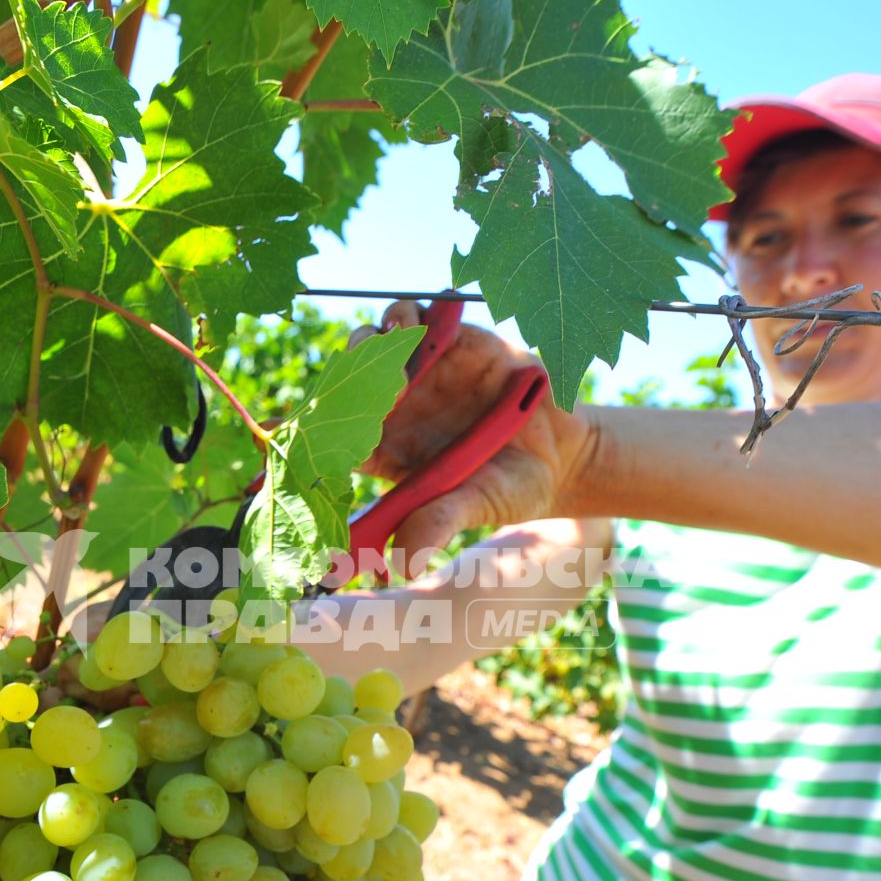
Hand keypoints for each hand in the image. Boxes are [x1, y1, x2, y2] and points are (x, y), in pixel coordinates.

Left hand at [349, 302, 596, 572]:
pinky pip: (407, 316)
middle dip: (343, 387)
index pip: (332, 439)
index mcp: (383, 449)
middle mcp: (389, 407)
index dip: (317, 436)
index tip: (323, 442)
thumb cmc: (512, 487)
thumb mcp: (478, 507)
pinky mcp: (444, 338)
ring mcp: (414, 369)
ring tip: (402, 379)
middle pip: (341, 384)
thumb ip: (439, 523)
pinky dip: (404, 318)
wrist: (563, 450)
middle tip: (375, 409)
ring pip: (367, 343)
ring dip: (369, 351)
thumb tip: (404, 564)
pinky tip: (420, 335)